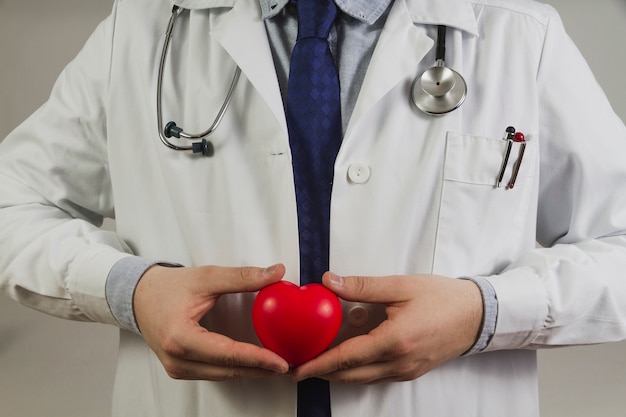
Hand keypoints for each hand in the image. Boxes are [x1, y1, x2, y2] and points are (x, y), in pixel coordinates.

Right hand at [133, 263, 289, 380]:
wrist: (138, 296)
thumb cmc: (168, 286)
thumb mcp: (206, 276)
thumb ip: (242, 276)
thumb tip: (276, 272)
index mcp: (180, 338)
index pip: (227, 354)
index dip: (257, 359)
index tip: (281, 362)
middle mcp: (177, 359)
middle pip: (227, 370)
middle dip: (260, 370)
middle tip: (288, 365)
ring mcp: (177, 368)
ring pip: (222, 375)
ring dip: (250, 371)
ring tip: (276, 366)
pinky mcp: (180, 369)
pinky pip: (214, 373)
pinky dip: (235, 368)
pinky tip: (254, 363)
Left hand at [291, 272, 482, 383]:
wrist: (478, 315)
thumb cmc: (443, 298)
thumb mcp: (401, 286)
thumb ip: (363, 286)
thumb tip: (330, 281)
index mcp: (394, 341)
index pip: (347, 358)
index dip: (319, 364)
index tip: (297, 369)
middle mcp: (399, 362)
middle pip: (351, 375)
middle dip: (322, 372)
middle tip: (299, 367)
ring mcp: (406, 371)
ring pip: (363, 379)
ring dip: (339, 373)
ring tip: (318, 363)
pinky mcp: (411, 371)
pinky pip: (376, 376)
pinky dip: (357, 371)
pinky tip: (349, 359)